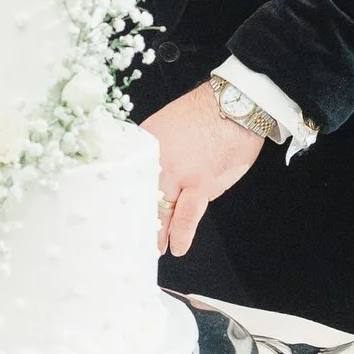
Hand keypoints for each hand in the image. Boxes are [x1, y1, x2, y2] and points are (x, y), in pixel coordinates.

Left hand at [142, 82, 264, 256]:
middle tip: (132, 237)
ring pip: (161, 211)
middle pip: (141, 198)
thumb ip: (153, 149)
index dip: (125, 200)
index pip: (127, 179)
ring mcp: (177, 174)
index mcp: (144, 144)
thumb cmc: (204, 111)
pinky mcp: (200, 184)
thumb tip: (147, 171)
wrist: (235, 104)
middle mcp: (156, 161)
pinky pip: (186, 216)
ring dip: (158, 233)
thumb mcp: (165, 124)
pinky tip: (177, 247)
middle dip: (137, 220)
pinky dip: (181, 234)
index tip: (119, 214)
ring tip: (154, 248)